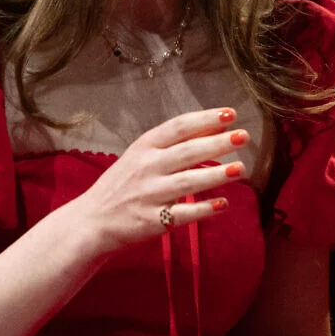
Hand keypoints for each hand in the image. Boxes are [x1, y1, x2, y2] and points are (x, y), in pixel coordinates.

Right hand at [66, 107, 250, 253]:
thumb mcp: (141, 156)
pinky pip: (182, 214)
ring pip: (188, 182)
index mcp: (144, 147)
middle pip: (187, 152)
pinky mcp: (151, 221)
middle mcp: (146, 167)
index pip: (178, 127)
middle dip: (218, 143)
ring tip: (241, 169)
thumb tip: (217, 128)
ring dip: (216, 174)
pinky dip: (203, 209)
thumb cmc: (122, 185)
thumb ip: (174, 144)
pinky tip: (223, 204)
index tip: (231, 114)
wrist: (91, 221)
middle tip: (244, 137)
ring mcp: (148, 194)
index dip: (205, 119)